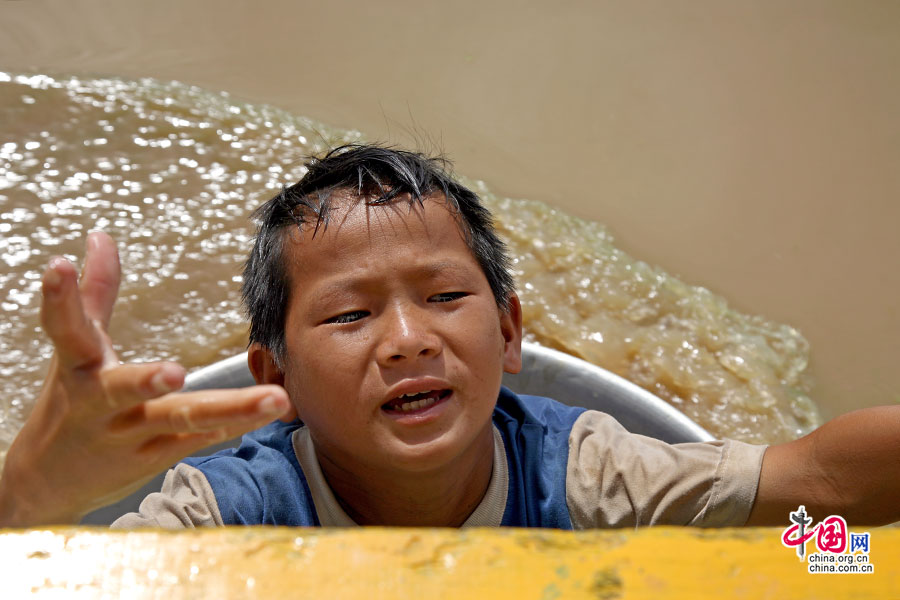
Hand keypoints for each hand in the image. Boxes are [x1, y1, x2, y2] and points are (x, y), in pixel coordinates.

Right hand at [0, 232, 290, 526]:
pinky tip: (269, 413)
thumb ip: (96, 292)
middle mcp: (99, 404)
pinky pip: (198, 439)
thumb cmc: (71, 402)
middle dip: (144, 381)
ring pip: (179, 421)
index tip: (59, 266)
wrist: (48, 480)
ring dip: (230, 410)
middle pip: (122, 390)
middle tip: (175, 373)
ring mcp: (128, 436)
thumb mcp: (76, 349)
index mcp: (79, 367)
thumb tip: (101, 236)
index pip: (65, 330)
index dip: (61, 299)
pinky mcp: (154, 458)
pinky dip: (231, 426)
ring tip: (274, 398)